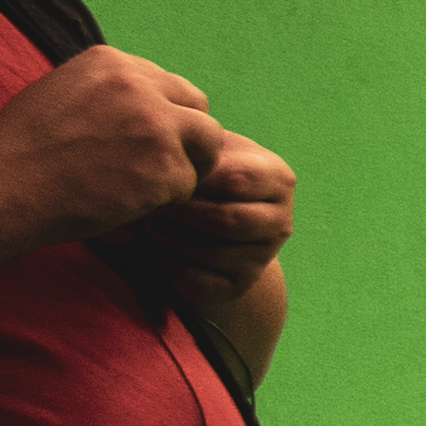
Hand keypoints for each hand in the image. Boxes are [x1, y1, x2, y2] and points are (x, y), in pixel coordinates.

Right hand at [0, 46, 221, 279]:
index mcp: (112, 61)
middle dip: (188, 141)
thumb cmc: (20, 152)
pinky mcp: (165, 167)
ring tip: (142, 188)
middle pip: (200, 110)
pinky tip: (126, 205)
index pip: (171, 86)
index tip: (146, 143)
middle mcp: (140, 85)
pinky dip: (164, 201)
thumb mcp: (62, 93)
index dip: (166, 118)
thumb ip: (109, 92)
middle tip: (160, 169)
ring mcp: (157, 125)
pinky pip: (187, 186)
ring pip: (207, 147)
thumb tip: (148, 101)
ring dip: (183, 170)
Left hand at [127, 129, 294, 296]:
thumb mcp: (207, 151)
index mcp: (278, 180)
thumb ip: (196, 142)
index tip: (158, 171)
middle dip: (179, 212)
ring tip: (146, 221)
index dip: (192, 178)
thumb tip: (173, 139)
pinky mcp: (237, 287)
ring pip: (210, 253)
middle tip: (147, 202)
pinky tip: (153, 247)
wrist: (209, 223)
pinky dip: (166, 264)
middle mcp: (279, 222)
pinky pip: (197, 280)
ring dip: (167, 237)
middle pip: (226, 220)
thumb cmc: (202, 176)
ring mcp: (261, 258)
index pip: (236, 180)